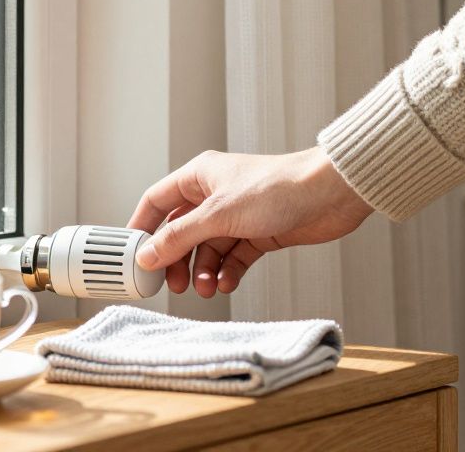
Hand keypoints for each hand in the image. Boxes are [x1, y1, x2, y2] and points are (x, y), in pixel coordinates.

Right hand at [126, 147, 373, 296]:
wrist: (330, 195)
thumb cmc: (277, 188)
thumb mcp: (218, 215)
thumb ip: (180, 237)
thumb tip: (147, 255)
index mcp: (199, 176)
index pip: (157, 202)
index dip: (143, 228)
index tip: (133, 256)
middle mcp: (215, 194)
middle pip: (181, 231)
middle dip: (176, 259)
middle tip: (174, 284)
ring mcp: (237, 215)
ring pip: (208, 248)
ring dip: (204, 270)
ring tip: (207, 288)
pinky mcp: (259, 233)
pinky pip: (233, 257)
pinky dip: (228, 271)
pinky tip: (227, 283)